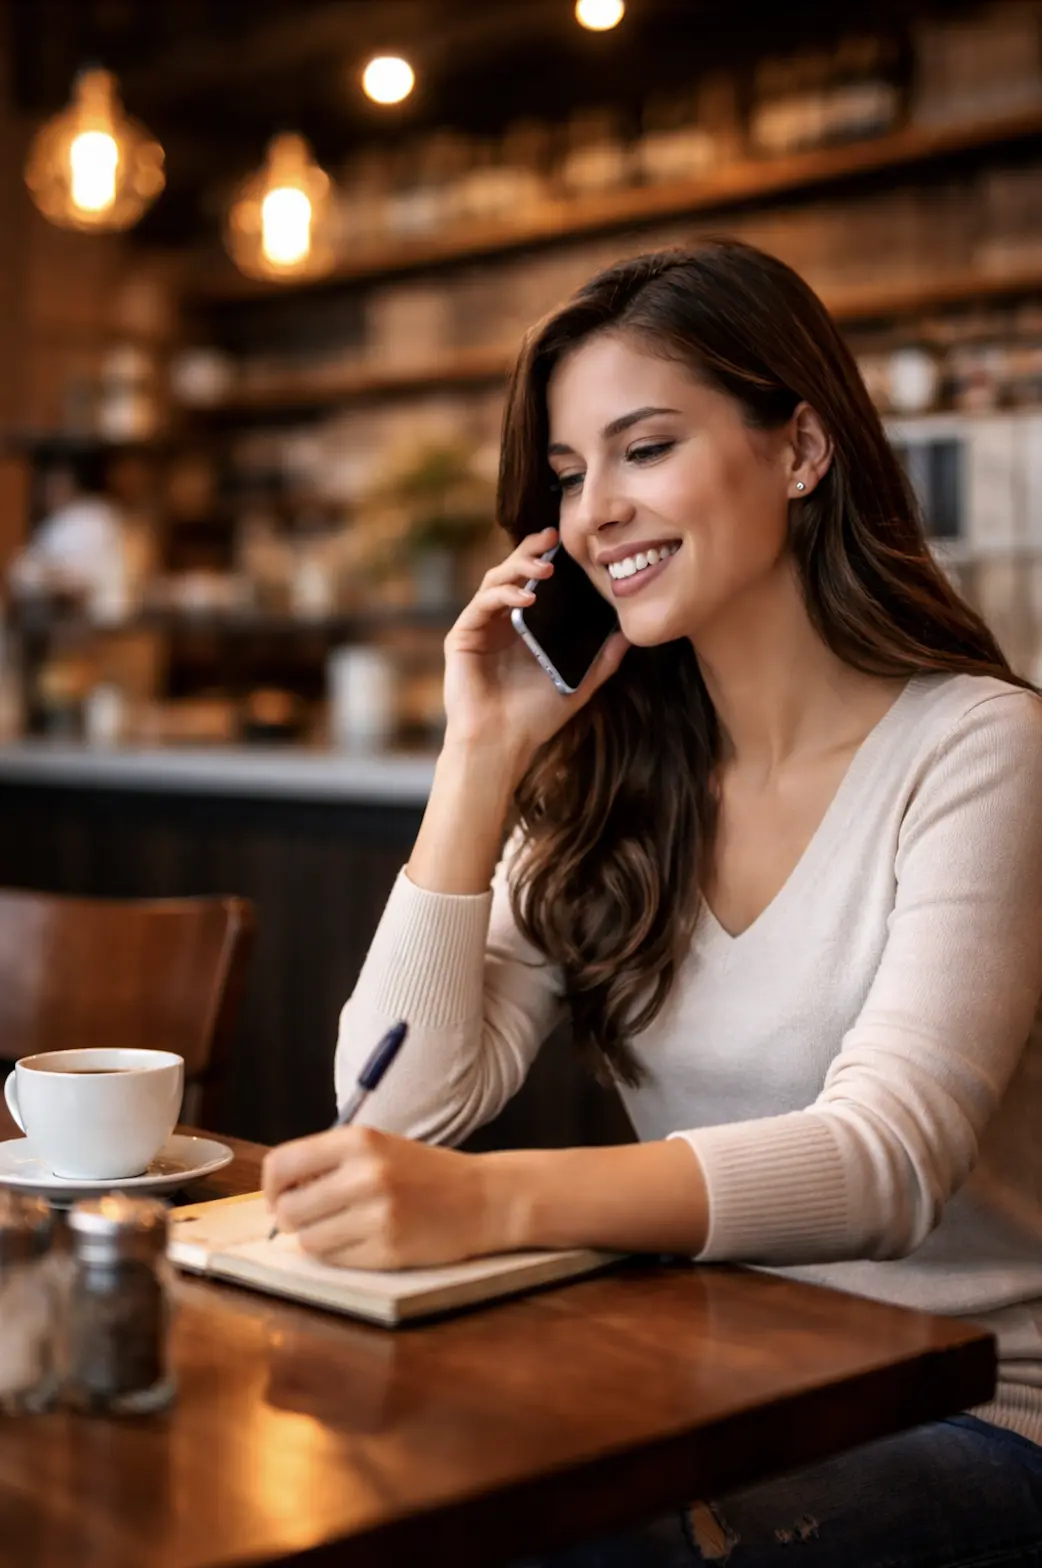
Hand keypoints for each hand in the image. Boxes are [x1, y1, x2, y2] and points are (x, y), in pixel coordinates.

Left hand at [261, 1125, 503, 1269]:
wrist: (483, 1198)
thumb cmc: (425, 1172)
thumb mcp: (378, 1147)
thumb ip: (329, 1162)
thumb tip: (276, 1194)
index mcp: (358, 1140)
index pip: (282, 1164)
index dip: (270, 1187)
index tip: (279, 1196)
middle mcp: (365, 1174)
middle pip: (288, 1209)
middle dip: (290, 1218)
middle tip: (311, 1217)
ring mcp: (377, 1214)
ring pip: (308, 1239)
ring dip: (316, 1238)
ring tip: (343, 1228)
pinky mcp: (387, 1250)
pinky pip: (335, 1260)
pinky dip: (340, 1255)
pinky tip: (364, 1240)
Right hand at [442, 526, 628, 771]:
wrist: (503, 744)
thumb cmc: (535, 718)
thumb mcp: (578, 682)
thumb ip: (602, 659)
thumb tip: (630, 635)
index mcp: (523, 628)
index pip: (533, 582)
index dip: (544, 558)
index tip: (564, 542)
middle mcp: (499, 622)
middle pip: (511, 573)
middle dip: (530, 552)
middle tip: (551, 538)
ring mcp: (479, 627)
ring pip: (494, 581)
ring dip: (519, 569)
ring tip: (545, 568)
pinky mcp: (462, 637)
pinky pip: (481, 604)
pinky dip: (504, 595)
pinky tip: (527, 597)